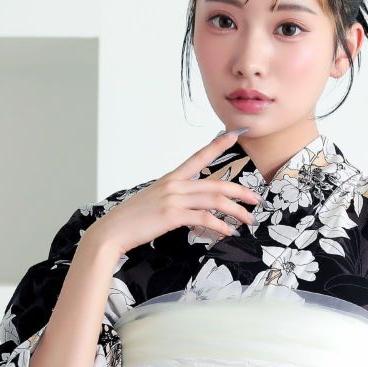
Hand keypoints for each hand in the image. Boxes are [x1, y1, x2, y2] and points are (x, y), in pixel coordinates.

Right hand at [89, 130, 260, 255]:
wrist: (111, 231)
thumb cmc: (132, 220)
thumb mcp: (154, 202)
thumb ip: (174, 200)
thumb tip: (192, 210)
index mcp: (171, 178)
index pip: (199, 156)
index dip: (218, 144)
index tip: (235, 134)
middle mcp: (174, 184)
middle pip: (216, 183)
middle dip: (241, 191)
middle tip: (256, 200)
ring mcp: (173, 199)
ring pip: (215, 200)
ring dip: (236, 211)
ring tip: (247, 220)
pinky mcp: (172, 215)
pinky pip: (204, 218)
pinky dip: (220, 226)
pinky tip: (228, 232)